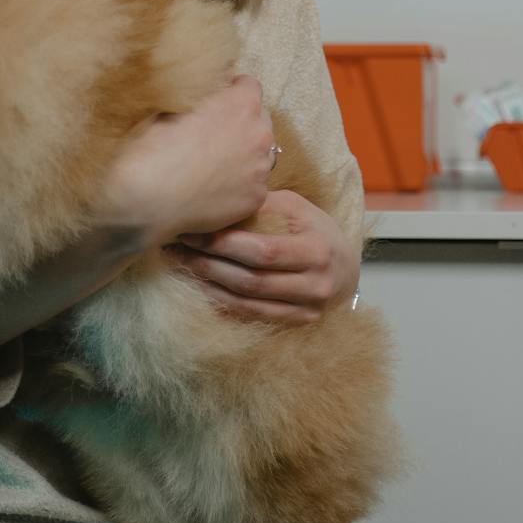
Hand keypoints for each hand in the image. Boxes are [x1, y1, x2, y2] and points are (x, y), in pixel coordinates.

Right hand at [100, 77, 275, 245]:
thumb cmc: (153, 146)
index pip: (250, 86)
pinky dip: (240, 184)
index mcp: (241, 104)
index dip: (231, 91)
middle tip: (213, 134)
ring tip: (214, 164)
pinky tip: (214, 189)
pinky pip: (254, 185)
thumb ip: (203, 96)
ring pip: (261, 153)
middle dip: (241, 122)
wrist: (147, 199)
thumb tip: (210, 92)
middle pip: (260, 119)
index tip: (216, 101)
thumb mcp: (173, 104)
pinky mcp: (255, 198)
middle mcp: (259, 134)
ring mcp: (260, 169)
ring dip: (245, 153)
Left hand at [163, 189, 360, 323]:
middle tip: (177, 247)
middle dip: (209, 262)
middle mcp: (314, 285)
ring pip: (247, 301)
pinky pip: (251, 315)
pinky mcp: (297, 323)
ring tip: (181, 264)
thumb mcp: (297, 208)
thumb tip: (215, 199)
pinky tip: (200, 285)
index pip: (262, 251)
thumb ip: (262, 206)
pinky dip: (222, 301)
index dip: (224, 244)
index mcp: (316, 250)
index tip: (191, 231)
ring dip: (209, 283)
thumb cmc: (314, 229)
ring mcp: (306, 309)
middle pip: (251, 279)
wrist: (345, 267)